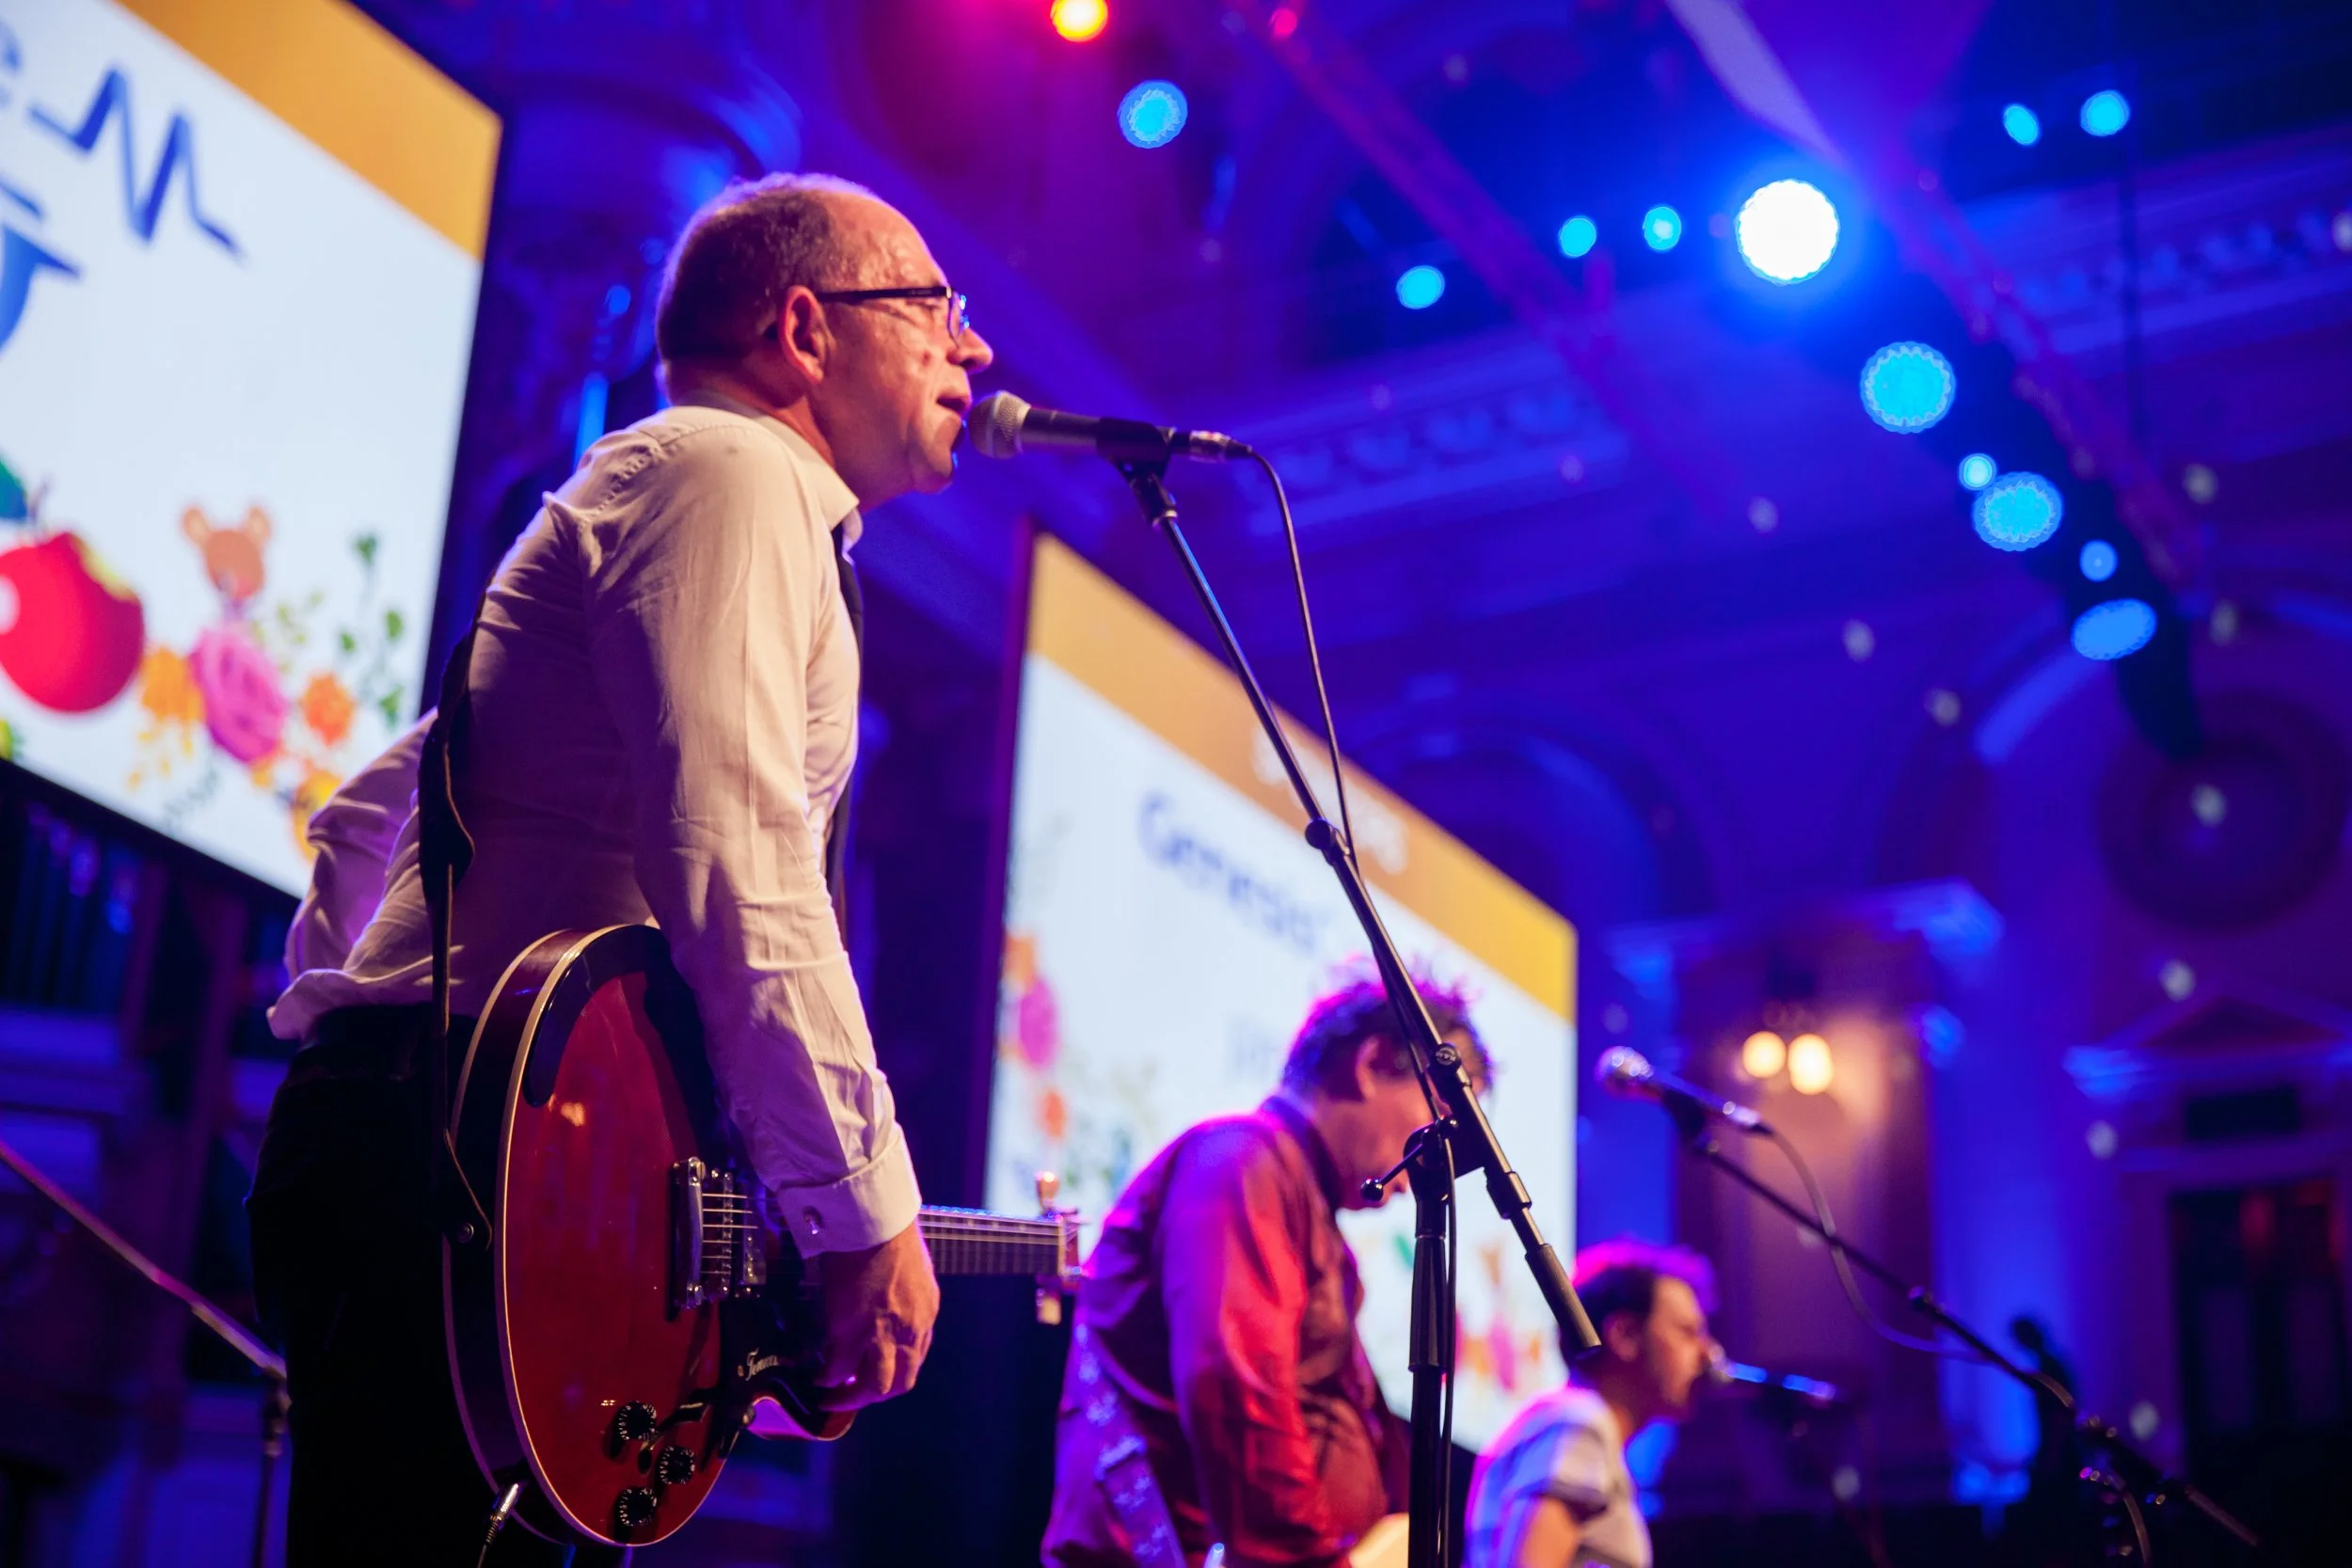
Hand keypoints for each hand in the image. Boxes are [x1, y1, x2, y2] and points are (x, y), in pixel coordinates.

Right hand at [812, 1220, 938, 1409]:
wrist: (872, 1220)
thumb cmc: (888, 1234)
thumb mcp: (912, 1273)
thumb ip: (906, 1299)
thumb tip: (889, 1310)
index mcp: (925, 1315)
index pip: (914, 1361)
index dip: (892, 1374)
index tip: (873, 1374)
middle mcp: (909, 1331)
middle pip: (897, 1384)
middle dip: (873, 1396)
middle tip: (851, 1395)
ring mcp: (881, 1334)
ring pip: (870, 1388)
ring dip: (849, 1398)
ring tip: (830, 1395)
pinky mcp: (850, 1330)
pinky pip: (837, 1369)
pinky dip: (826, 1378)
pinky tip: (817, 1376)